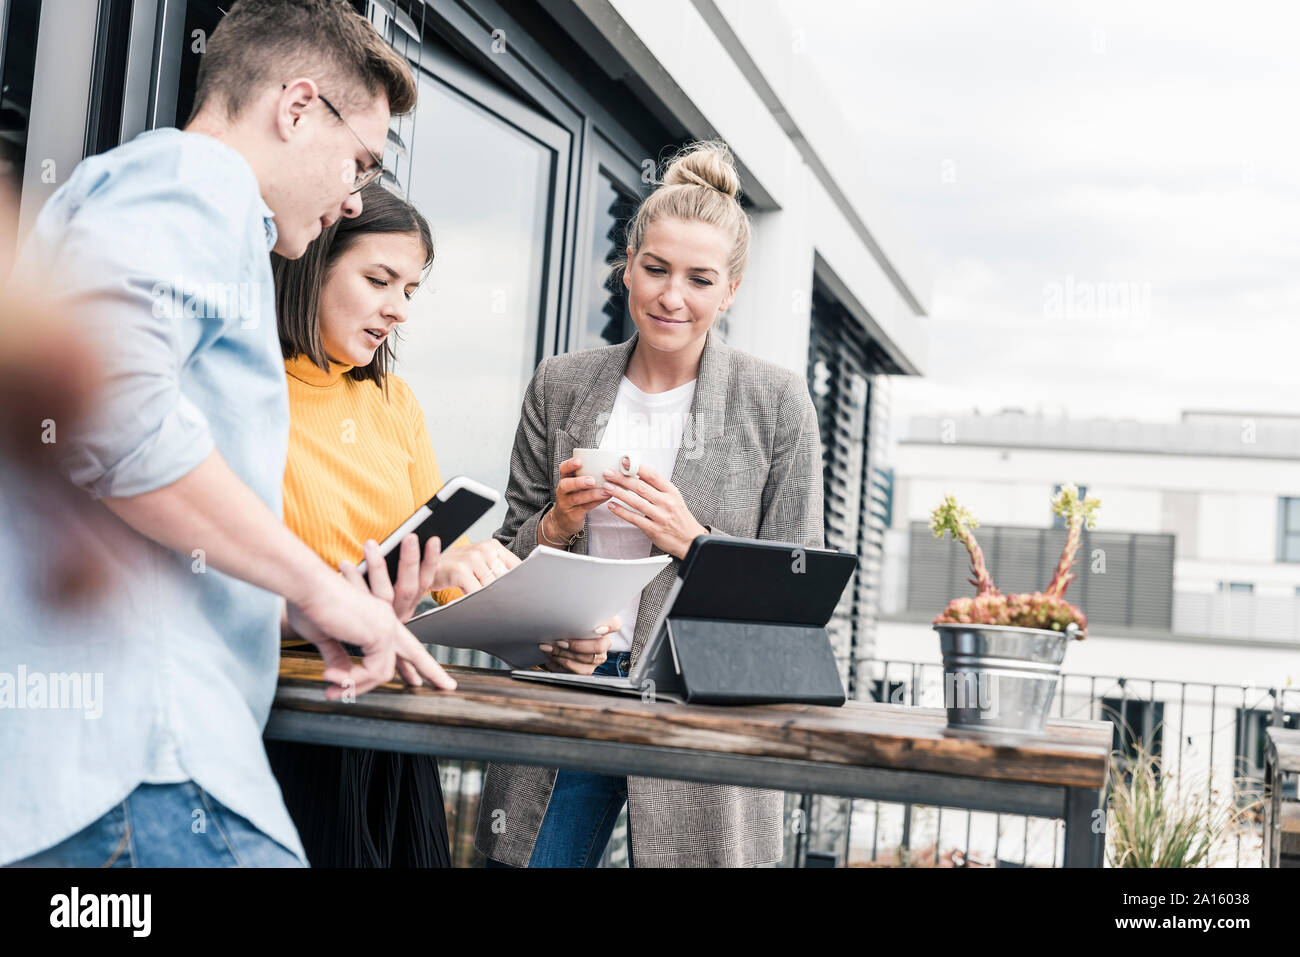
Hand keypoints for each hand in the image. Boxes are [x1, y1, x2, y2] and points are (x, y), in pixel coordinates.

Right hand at [288, 566, 455, 699]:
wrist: (306, 587)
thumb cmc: (310, 605)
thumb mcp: (326, 637)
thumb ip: (339, 656)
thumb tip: (340, 676)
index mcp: (377, 619)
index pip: (402, 643)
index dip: (413, 662)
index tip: (418, 680)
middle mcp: (386, 621)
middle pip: (416, 652)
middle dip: (432, 672)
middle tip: (449, 686)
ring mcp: (385, 627)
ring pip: (383, 672)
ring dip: (356, 686)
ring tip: (331, 690)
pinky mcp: (379, 634)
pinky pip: (373, 672)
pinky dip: (353, 680)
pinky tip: (333, 678)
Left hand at [342, 535, 441, 621]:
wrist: (363, 646)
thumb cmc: (372, 599)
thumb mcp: (396, 587)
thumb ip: (405, 571)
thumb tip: (418, 543)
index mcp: (411, 604)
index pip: (426, 582)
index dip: (431, 561)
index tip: (433, 540)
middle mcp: (399, 613)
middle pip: (409, 588)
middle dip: (411, 560)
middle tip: (410, 536)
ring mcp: (382, 620)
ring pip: (384, 595)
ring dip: (378, 567)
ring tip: (370, 544)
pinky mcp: (361, 622)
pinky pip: (359, 601)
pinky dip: (354, 580)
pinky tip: (346, 565)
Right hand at [431, 539, 520, 594]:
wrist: (428, 566)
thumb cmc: (457, 568)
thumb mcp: (481, 563)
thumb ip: (498, 570)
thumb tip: (519, 587)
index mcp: (493, 546)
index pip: (516, 566)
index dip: (519, 583)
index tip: (520, 596)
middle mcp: (485, 550)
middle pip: (505, 578)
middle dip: (504, 593)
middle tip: (501, 604)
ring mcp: (473, 559)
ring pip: (492, 586)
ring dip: (490, 598)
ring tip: (484, 602)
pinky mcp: (461, 570)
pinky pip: (477, 592)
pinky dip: (477, 600)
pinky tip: (472, 602)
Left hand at [537, 616, 620, 673]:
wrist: (554, 641)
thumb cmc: (564, 626)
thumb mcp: (568, 618)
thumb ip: (572, 616)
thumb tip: (563, 616)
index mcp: (603, 626)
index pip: (615, 624)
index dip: (609, 627)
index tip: (596, 629)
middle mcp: (604, 643)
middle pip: (600, 646)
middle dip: (577, 646)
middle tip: (560, 641)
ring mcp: (597, 658)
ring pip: (588, 661)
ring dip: (566, 657)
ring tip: (550, 650)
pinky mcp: (587, 669)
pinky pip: (579, 672)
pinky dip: (561, 666)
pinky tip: (551, 659)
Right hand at [544, 456, 612, 541]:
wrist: (563, 521)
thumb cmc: (575, 498)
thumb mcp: (576, 486)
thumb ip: (587, 475)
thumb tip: (611, 465)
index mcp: (565, 480)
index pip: (563, 469)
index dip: (570, 464)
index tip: (580, 461)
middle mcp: (563, 491)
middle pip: (566, 485)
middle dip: (578, 482)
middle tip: (592, 480)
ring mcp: (566, 504)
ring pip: (576, 498)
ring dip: (592, 494)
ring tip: (605, 491)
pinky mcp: (573, 515)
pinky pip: (585, 508)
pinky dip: (596, 502)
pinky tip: (606, 497)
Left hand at [602, 462, 707, 559]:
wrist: (691, 540)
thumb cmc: (680, 518)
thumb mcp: (674, 498)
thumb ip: (659, 488)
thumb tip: (640, 474)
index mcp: (671, 492)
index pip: (653, 476)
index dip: (637, 468)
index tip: (624, 462)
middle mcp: (666, 502)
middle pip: (641, 487)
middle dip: (622, 479)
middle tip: (609, 473)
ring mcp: (659, 516)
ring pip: (635, 502)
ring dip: (619, 493)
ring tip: (607, 487)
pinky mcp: (653, 529)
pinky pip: (634, 518)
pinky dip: (621, 512)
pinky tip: (612, 506)